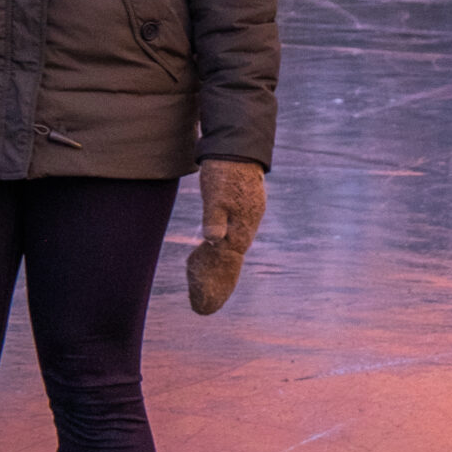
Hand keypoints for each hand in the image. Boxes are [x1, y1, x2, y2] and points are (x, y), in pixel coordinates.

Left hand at [187, 159, 265, 313]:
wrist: (237, 146)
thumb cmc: (224, 171)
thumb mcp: (215, 193)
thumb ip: (214, 217)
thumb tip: (213, 240)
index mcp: (242, 225)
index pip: (229, 260)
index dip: (217, 282)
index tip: (204, 300)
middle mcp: (247, 225)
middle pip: (233, 258)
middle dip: (221, 281)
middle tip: (204, 305)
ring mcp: (247, 216)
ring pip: (233, 247)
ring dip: (221, 265)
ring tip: (209, 286)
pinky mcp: (243, 208)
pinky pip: (233, 234)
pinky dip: (223, 247)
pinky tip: (214, 251)